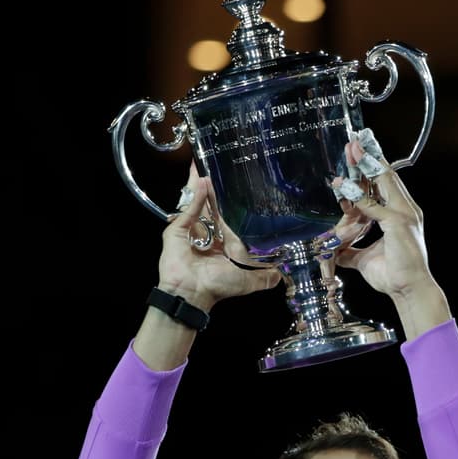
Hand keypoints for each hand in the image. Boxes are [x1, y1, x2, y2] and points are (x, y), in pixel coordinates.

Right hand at [157, 162, 279, 311]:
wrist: (191, 293)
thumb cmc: (217, 286)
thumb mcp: (247, 282)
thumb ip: (264, 277)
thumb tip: (281, 275)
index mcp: (221, 242)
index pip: (227, 217)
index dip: (230, 202)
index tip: (238, 185)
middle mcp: (206, 233)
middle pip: (210, 206)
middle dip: (213, 188)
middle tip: (218, 166)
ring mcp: (190, 229)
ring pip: (198, 203)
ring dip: (202, 185)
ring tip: (206, 165)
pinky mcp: (177, 229)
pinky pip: (189, 210)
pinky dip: (196, 197)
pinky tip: (202, 181)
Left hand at [332, 130, 449, 336]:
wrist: (409, 289)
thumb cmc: (393, 275)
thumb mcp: (364, 259)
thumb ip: (351, 251)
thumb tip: (335, 251)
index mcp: (399, 214)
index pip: (384, 184)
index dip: (371, 167)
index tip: (358, 153)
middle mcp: (404, 209)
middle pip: (385, 176)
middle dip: (369, 157)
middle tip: (354, 141)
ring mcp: (403, 214)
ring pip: (383, 182)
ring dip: (366, 164)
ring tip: (354, 149)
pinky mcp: (398, 223)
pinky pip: (374, 207)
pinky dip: (359, 198)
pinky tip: (344, 188)